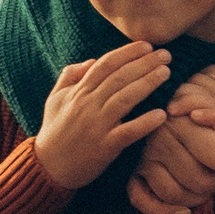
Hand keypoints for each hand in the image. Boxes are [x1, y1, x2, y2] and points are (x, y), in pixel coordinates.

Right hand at [35, 46, 172, 194]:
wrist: (48, 167)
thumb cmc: (54, 131)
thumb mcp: (54, 98)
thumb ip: (69, 75)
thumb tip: (91, 60)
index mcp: (78, 92)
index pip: (105, 64)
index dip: (127, 52)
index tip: (146, 46)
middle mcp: (87, 105)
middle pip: (119, 77)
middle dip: (144, 63)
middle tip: (166, 55)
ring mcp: (97, 126)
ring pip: (125, 99)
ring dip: (147, 83)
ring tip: (166, 73)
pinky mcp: (105, 147)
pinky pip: (128, 132)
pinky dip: (145, 123)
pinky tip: (161, 114)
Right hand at [126, 65, 214, 213]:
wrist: (143, 83)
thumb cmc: (186, 82)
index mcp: (183, 119)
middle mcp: (161, 140)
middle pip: (202, 181)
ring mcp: (143, 157)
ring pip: (175, 194)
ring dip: (196, 197)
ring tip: (203, 185)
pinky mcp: (129, 169)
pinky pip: (142, 200)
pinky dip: (163, 211)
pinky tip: (183, 210)